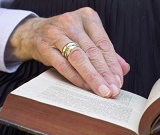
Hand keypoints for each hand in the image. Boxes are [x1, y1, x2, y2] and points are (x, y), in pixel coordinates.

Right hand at [8, 7, 129, 97]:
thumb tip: (124, 68)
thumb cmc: (67, 37)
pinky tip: (86, 88)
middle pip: (93, 52)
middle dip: (105, 74)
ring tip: (103, 91)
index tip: (119, 81)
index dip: (113, 65)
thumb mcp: (88, 38)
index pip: (104, 44)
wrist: (34, 33)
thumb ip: (106, 52)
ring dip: (93, 78)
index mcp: (87, 17)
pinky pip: (63, 65)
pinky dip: (76, 78)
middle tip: (113, 90)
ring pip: (79, 58)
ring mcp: (56, 33)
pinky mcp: (45, 46)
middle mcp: (72, 22)